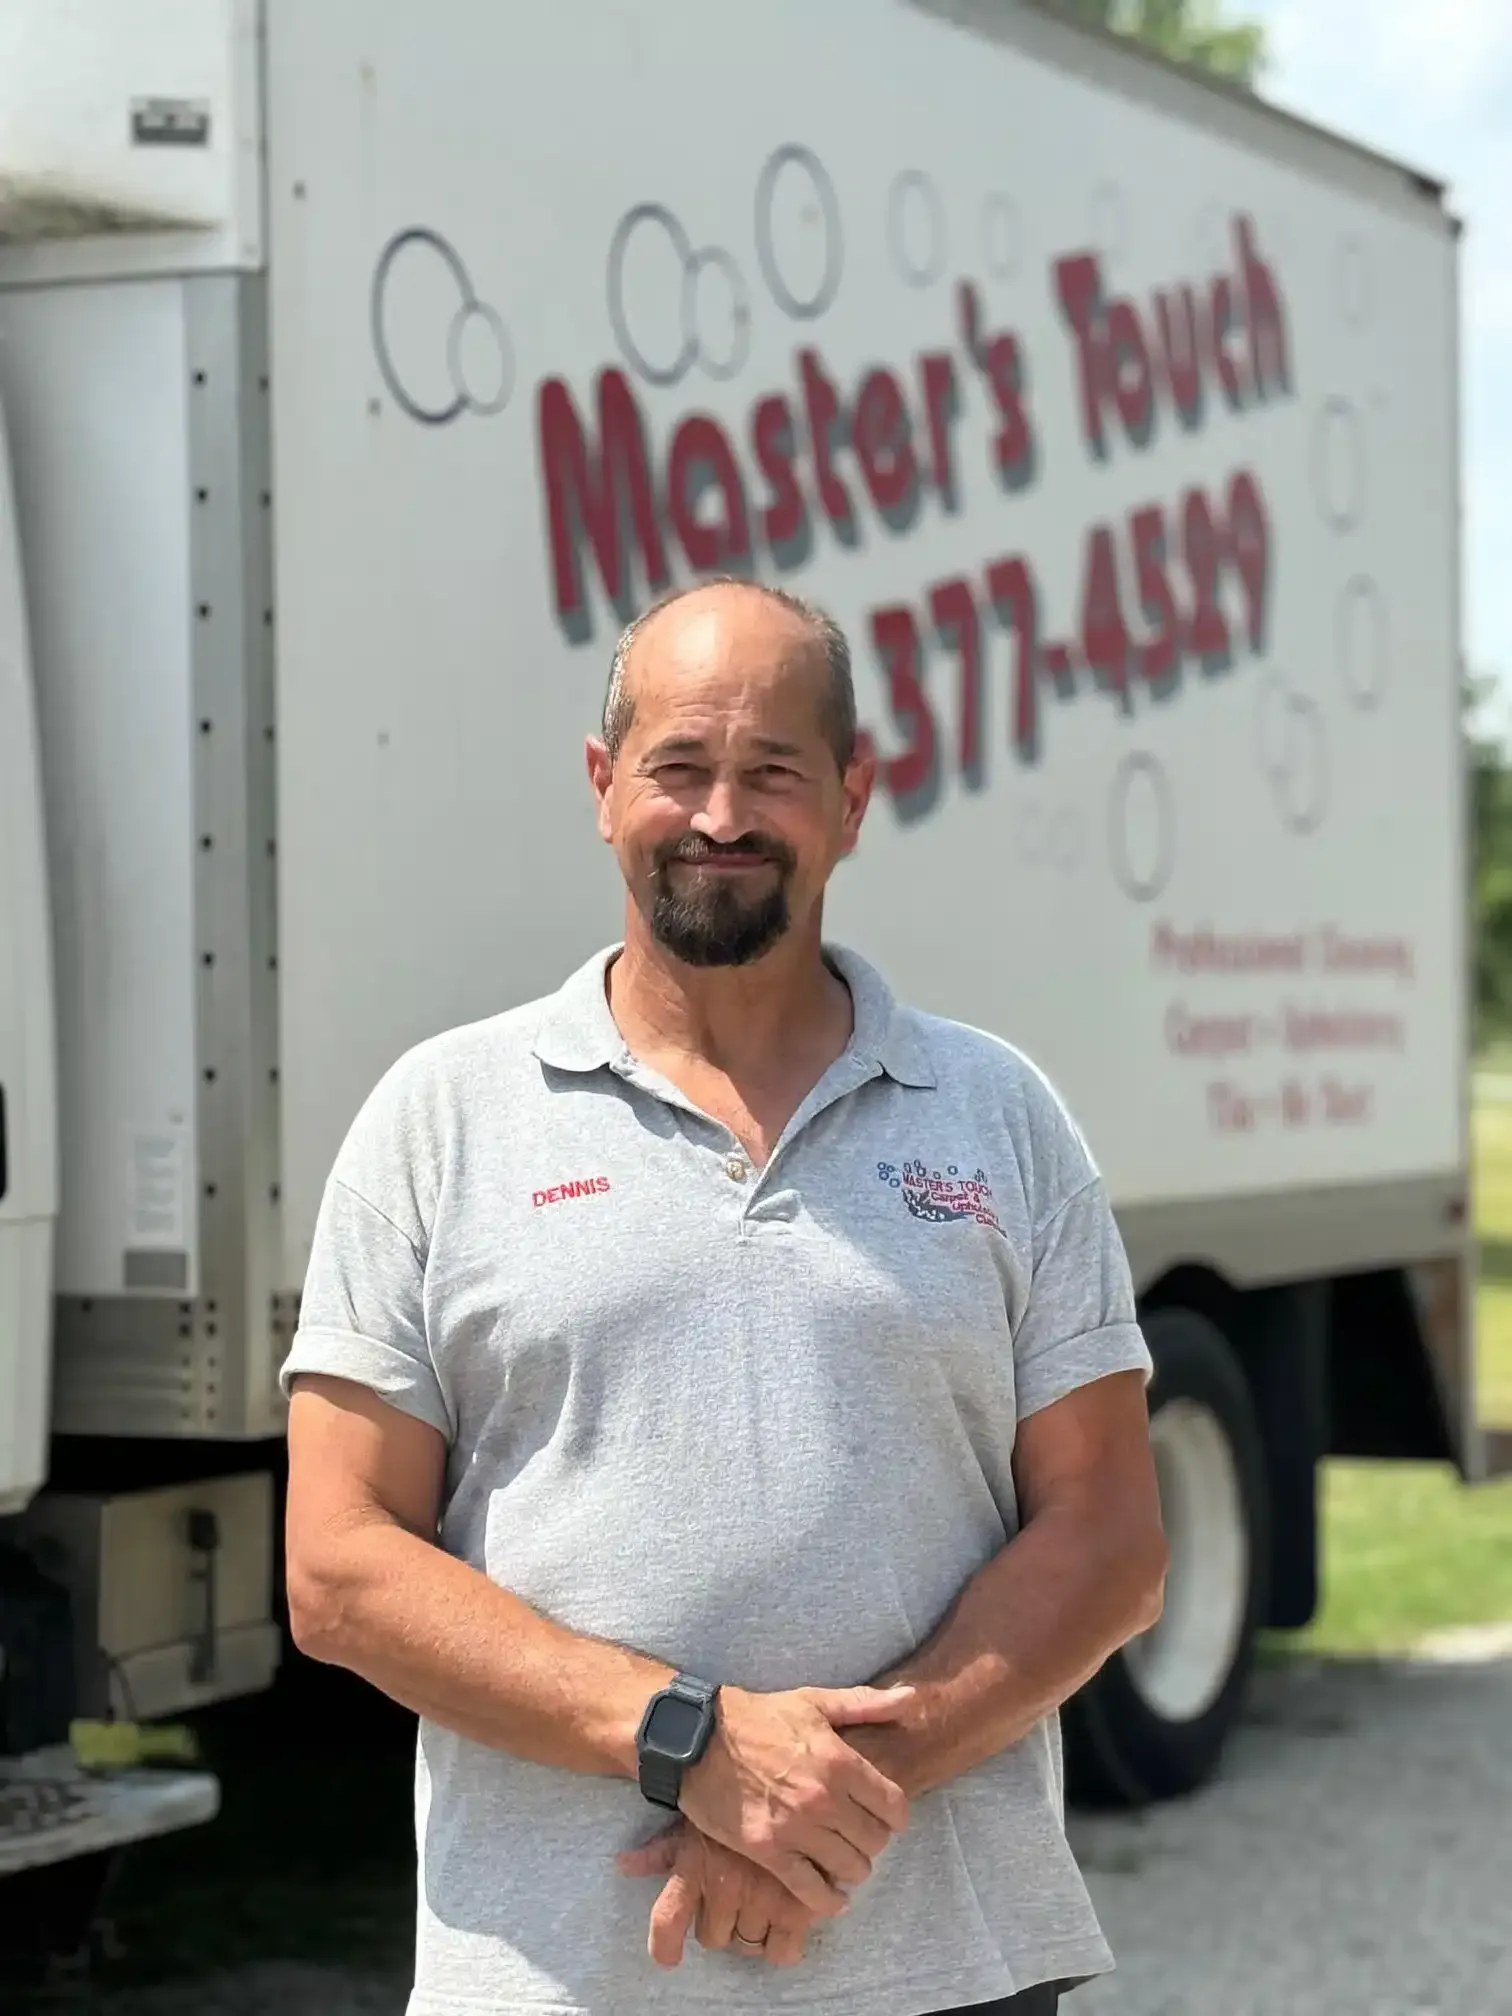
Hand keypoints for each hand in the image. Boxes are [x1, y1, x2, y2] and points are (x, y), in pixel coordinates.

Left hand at [618, 1820, 814, 1967]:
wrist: (792, 1783)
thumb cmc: (738, 1802)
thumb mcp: (695, 1820)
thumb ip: (661, 1850)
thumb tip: (623, 1865)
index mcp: (696, 1865)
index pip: (668, 1917)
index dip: (665, 1944)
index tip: (669, 1958)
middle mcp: (725, 1886)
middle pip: (713, 1937)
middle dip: (724, 1920)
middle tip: (738, 1893)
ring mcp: (762, 1898)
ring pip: (748, 1944)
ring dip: (754, 1928)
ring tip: (765, 1897)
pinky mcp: (799, 1907)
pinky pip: (783, 1951)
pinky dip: (784, 1941)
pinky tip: (788, 1915)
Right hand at [676, 1683, 913, 1913]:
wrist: (698, 1739)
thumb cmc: (759, 1717)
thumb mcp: (814, 1701)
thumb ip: (866, 1704)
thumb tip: (912, 1698)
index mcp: (840, 1760)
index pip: (893, 1807)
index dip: (894, 1817)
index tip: (884, 1818)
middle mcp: (823, 1798)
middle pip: (874, 1841)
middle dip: (872, 1842)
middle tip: (857, 1836)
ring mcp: (796, 1828)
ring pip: (849, 1868)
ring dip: (851, 1869)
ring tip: (841, 1859)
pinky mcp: (768, 1851)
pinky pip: (811, 1891)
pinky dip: (827, 1901)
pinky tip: (830, 1895)